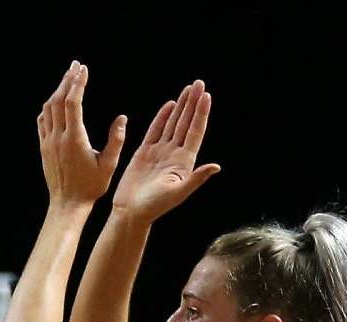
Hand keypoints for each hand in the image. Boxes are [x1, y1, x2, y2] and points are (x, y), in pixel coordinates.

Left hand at [37, 62, 125, 210]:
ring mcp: (47, 143)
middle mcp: (57, 138)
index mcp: (74, 139)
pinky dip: (49, 107)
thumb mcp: (109, 164)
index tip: (84, 69)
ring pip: (48, 109)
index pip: (72, 103)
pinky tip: (56, 101)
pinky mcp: (43, 148)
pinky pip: (43, 122)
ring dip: (58, 91)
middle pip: (58, 101)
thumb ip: (116, 140)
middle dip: (67, 80)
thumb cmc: (91, 187)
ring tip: (69, 78)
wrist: (67, 205)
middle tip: (76, 65)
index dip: (77, 83)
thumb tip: (122, 117)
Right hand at [111, 78, 219, 220]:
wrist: (131, 213)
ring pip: (173, 123)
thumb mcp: (178, 193)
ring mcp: (160, 152)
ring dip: (181, 106)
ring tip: (188, 89)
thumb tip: (215, 166)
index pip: (195, 131)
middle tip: (199, 83)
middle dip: (193, 103)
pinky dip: (162, 117)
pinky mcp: (144, 153)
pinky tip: (170, 105)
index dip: (200, 114)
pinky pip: (155, 131)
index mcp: (184, 161)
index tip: (205, 96)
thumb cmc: (154, 207)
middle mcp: (174, 153)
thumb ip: (196, 178)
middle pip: (186, 123)